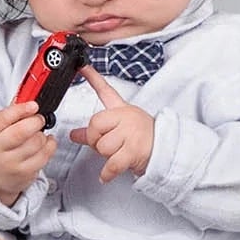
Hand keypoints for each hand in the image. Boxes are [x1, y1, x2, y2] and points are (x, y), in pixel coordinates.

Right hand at [0, 101, 56, 206]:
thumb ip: (9, 114)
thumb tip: (26, 94)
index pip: (3, 118)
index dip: (22, 109)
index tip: (34, 105)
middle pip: (21, 132)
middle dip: (35, 121)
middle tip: (39, 119)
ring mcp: (11, 164)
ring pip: (36, 142)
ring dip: (42, 134)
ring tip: (38, 134)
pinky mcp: (25, 173)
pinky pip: (45, 155)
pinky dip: (50, 144)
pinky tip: (45, 142)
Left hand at [68, 66, 155, 180]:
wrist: (165, 151)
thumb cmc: (141, 139)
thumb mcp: (120, 130)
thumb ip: (95, 131)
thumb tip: (74, 134)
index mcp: (122, 110)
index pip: (105, 90)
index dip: (92, 77)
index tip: (82, 65)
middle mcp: (126, 117)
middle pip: (95, 125)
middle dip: (96, 140)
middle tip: (108, 144)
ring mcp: (131, 133)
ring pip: (101, 146)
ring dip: (105, 156)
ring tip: (117, 154)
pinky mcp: (134, 150)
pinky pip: (111, 163)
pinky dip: (107, 173)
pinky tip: (107, 174)